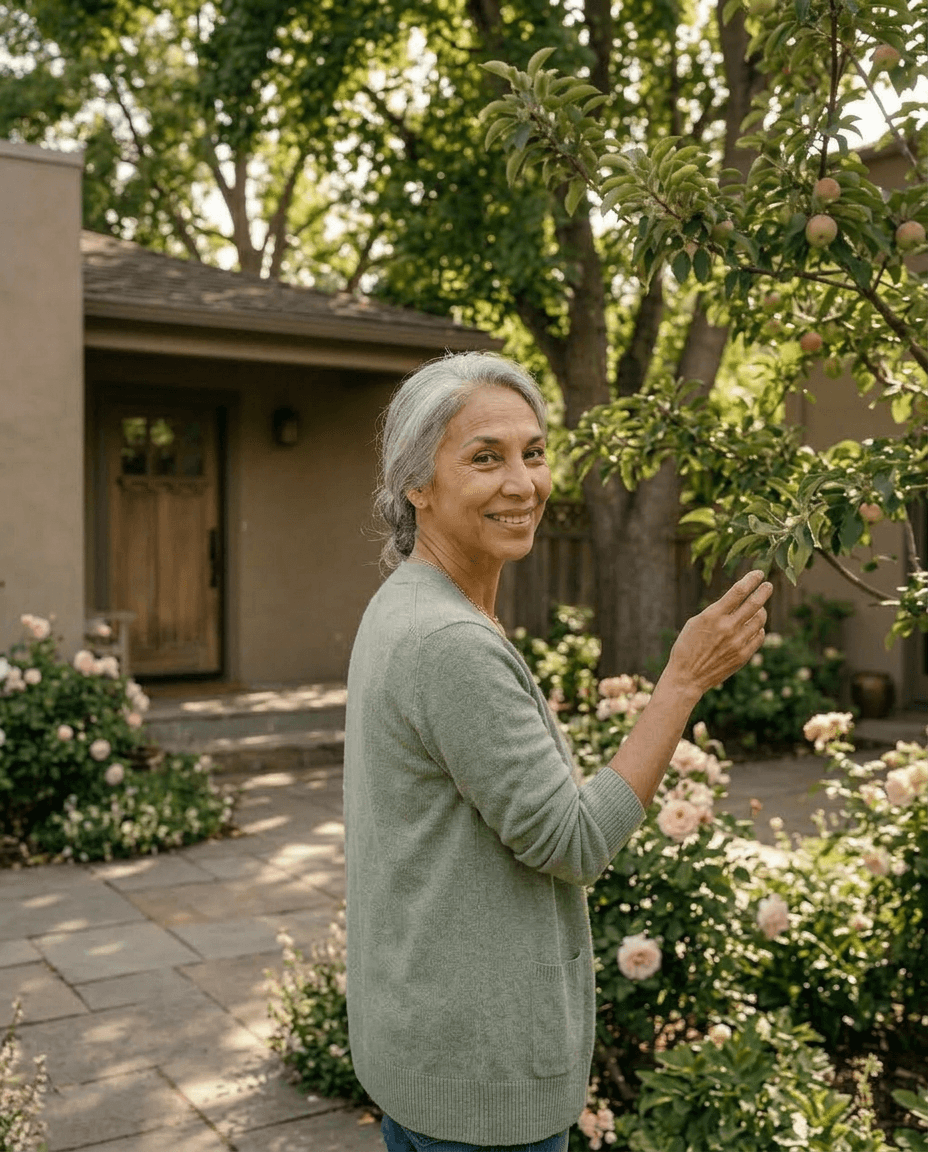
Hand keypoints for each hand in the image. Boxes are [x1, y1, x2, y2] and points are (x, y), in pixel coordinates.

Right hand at [665, 570, 772, 697]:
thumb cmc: (687, 646)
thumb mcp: (696, 622)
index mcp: (713, 616)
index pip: (738, 591)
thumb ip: (717, 611)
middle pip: (754, 603)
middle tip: (768, 585)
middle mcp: (728, 627)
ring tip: (759, 609)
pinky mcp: (743, 655)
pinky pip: (759, 636)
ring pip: (760, 619)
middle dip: (764, 591)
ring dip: (761, 611)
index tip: (759, 574)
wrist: (687, 676)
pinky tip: (754, 627)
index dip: (751, 580)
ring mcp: (738, 642)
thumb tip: (737, 601)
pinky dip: (759, 629)